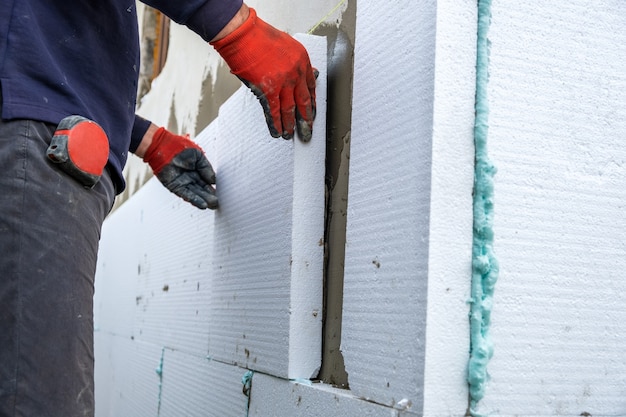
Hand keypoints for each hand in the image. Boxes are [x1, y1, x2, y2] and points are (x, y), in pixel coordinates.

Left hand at [142, 127, 217, 208]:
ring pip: (196, 194)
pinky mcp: (175, 186)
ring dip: (204, 200)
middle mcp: (189, 178)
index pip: (206, 182)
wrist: (162, 146)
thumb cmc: (179, 146)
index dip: (212, 188)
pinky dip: (195, 200)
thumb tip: (213, 180)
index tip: (221, 194)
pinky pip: (186, 195)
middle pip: (202, 190)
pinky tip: (203, 205)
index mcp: (196, 171)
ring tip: (214, 205)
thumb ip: (206, 168)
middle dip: (210, 197)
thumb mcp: (198, 155)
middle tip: (218, 204)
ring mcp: (182, 183)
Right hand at [210, 8, 316, 141]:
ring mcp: (283, 82)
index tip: (312, 112)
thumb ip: (296, 62)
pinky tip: (278, 132)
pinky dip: (276, 124)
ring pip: (290, 109)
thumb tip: (309, 74)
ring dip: (290, 124)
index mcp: (302, 60)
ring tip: (291, 135)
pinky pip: (274, 111)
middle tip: (307, 131)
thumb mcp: (286, 45)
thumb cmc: (260, 37)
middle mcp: (296, 72)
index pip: (311, 86)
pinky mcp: (268, 90)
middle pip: (304, 101)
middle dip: (306, 119)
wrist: (243, 34)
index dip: (312, 102)